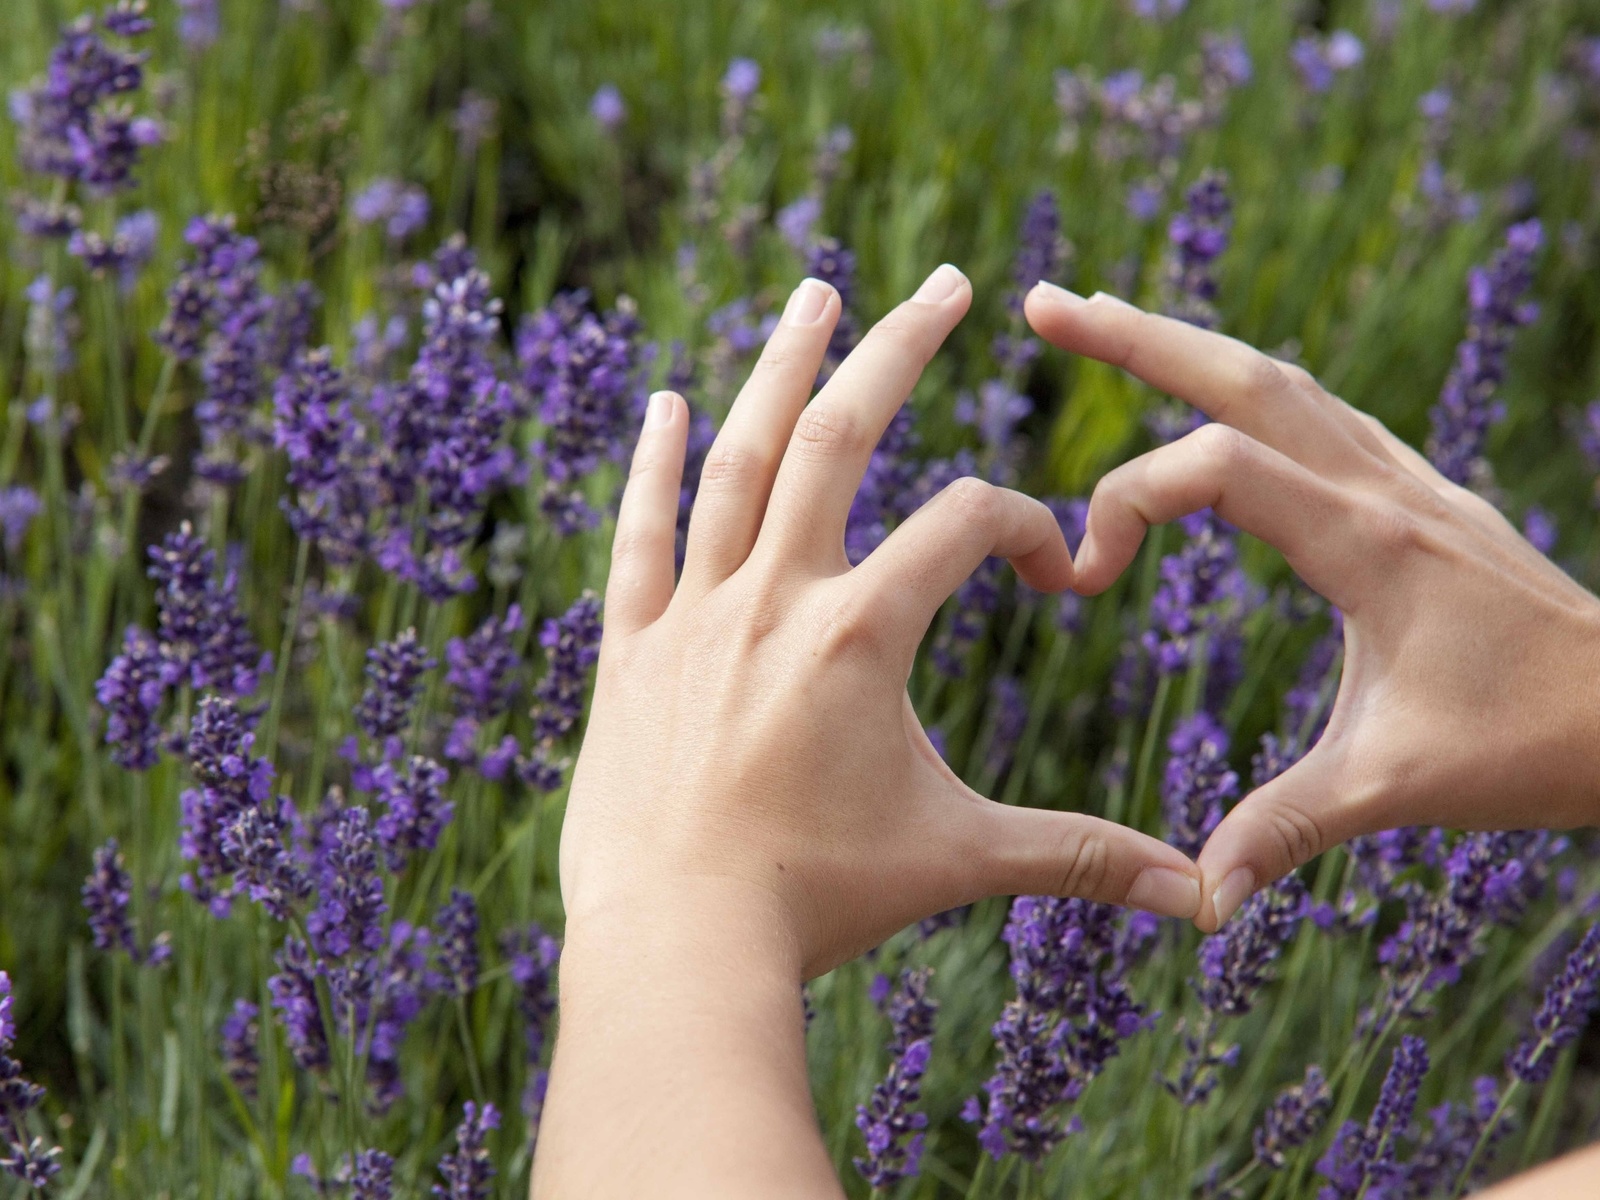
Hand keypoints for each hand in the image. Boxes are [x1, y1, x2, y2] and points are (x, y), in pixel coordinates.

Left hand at [560, 266, 1203, 979]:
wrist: (677, 946)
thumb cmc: (820, 902)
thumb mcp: (959, 860)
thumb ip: (1079, 855)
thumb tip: (1200, 894)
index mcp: (860, 633)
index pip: (962, 524)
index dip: (1021, 526)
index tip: (1047, 568)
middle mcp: (773, 598)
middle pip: (839, 436)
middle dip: (899, 349)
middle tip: (945, 280)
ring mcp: (693, 615)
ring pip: (735, 461)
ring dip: (778, 368)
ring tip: (815, 293)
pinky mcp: (631, 649)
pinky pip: (639, 534)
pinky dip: (651, 463)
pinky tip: (666, 399)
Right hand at [1025, 282, 1599, 932]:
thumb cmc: (1530, 746)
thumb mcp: (1393, 790)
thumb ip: (1282, 830)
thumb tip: (1196, 902)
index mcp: (1370, 545)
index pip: (1218, 467)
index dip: (1127, 503)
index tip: (1082, 577)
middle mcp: (1386, 488)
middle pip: (1244, 375)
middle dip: (1134, 336)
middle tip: (1042, 304)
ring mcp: (1407, 479)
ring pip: (1283, 377)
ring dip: (1187, 343)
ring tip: (1106, 315)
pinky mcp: (1418, 493)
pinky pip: (1320, 410)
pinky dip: (1248, 384)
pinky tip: (1220, 392)